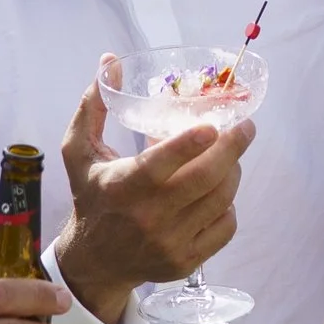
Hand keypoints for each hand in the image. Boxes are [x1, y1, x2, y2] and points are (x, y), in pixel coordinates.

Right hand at [56, 77, 252, 323]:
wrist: (94, 262)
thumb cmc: (90, 197)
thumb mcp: (78, 152)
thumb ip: (93, 106)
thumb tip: (110, 61)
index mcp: (121, 186)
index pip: (161, 164)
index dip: (190, 143)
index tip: (213, 124)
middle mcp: (147, 217)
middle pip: (204, 178)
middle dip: (233, 148)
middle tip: (245, 128)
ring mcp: (170, 242)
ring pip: (220, 200)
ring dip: (233, 171)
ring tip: (232, 155)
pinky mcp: (186, 261)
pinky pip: (225, 227)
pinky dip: (229, 205)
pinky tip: (220, 191)